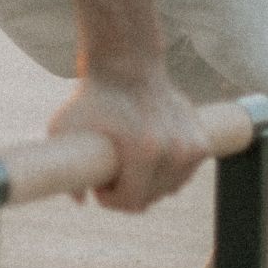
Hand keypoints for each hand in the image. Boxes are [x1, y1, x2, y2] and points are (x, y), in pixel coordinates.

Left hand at [47, 72, 209, 212]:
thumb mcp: (65, 127)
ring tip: (129, 164)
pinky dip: (168, 172)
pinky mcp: (201, 140)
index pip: (132, 202)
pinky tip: (149, 158)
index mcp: (145, 152)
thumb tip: (80, 201)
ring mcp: (191, 146)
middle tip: (112, 173)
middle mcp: (174, 151)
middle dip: (128, 191)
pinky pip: (183, 173)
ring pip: (169, 188)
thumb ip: (67, 168)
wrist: (127, 65)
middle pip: (151, 197)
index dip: (111, 200)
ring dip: (149, 184)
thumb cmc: (93, 97)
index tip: (100, 186)